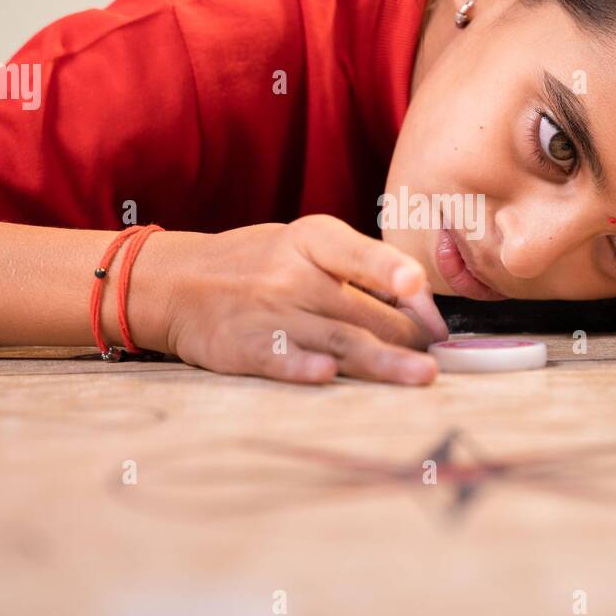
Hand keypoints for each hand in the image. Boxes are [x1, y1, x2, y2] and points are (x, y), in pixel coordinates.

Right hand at [146, 215, 447, 384]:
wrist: (178, 283)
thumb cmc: (261, 265)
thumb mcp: (307, 246)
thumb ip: (362, 268)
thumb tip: (423, 306)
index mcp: (313, 240)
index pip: (359, 254)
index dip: (391, 271)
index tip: (415, 287)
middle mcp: (293, 273)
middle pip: (366, 311)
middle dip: (409, 337)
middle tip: (437, 358)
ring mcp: (269, 311)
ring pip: (340, 340)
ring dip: (385, 361)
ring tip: (421, 375)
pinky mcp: (245, 347)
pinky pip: (282, 358)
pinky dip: (304, 366)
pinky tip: (327, 375)